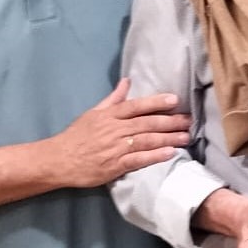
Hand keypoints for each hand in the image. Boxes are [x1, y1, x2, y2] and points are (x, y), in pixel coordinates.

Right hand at [47, 78, 190, 187]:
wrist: (57, 160)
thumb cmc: (77, 136)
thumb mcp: (93, 113)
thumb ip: (113, 99)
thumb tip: (127, 81)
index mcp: (110, 115)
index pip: (136, 106)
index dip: (156, 102)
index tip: (175, 100)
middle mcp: (114, 130)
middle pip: (147, 123)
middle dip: (170, 121)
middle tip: (189, 121)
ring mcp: (115, 148)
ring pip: (146, 140)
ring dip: (168, 138)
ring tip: (186, 137)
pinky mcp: (114, 166)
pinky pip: (138, 159)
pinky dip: (154, 156)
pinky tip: (170, 153)